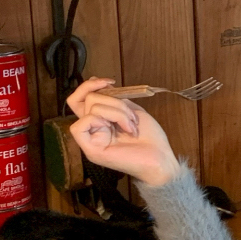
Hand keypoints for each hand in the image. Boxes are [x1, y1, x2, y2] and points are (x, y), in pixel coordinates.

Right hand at [67, 77, 182, 187]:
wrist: (160, 158)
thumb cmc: (150, 138)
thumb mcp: (131, 111)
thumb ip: (115, 99)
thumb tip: (100, 85)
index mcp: (99, 121)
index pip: (80, 98)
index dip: (90, 85)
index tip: (110, 81)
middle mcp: (91, 130)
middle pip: (87, 99)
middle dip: (114, 101)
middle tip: (131, 116)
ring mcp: (89, 141)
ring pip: (91, 108)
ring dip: (118, 111)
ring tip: (132, 126)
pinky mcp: (90, 150)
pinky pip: (81, 125)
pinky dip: (105, 119)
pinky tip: (122, 130)